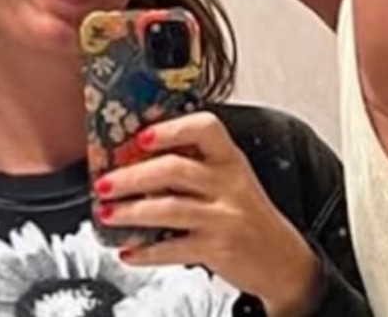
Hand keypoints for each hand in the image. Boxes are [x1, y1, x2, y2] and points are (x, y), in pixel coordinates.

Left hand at [94, 111, 319, 316]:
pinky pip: (173, 248)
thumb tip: (135, 159)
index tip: (141, 136)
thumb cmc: (248, 214)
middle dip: (131, 177)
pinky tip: (128, 251)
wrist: (284, 259)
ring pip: (168, 208)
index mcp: (230, 159)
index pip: (205, 128)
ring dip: (130, 212)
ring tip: (107, 213)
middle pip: (174, 169)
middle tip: (104, 182)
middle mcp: (228, 184)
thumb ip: (195, 165)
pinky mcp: (216, 249)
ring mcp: (223, 217)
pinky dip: (145, 252)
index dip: (170, 130)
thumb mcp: (231, 180)